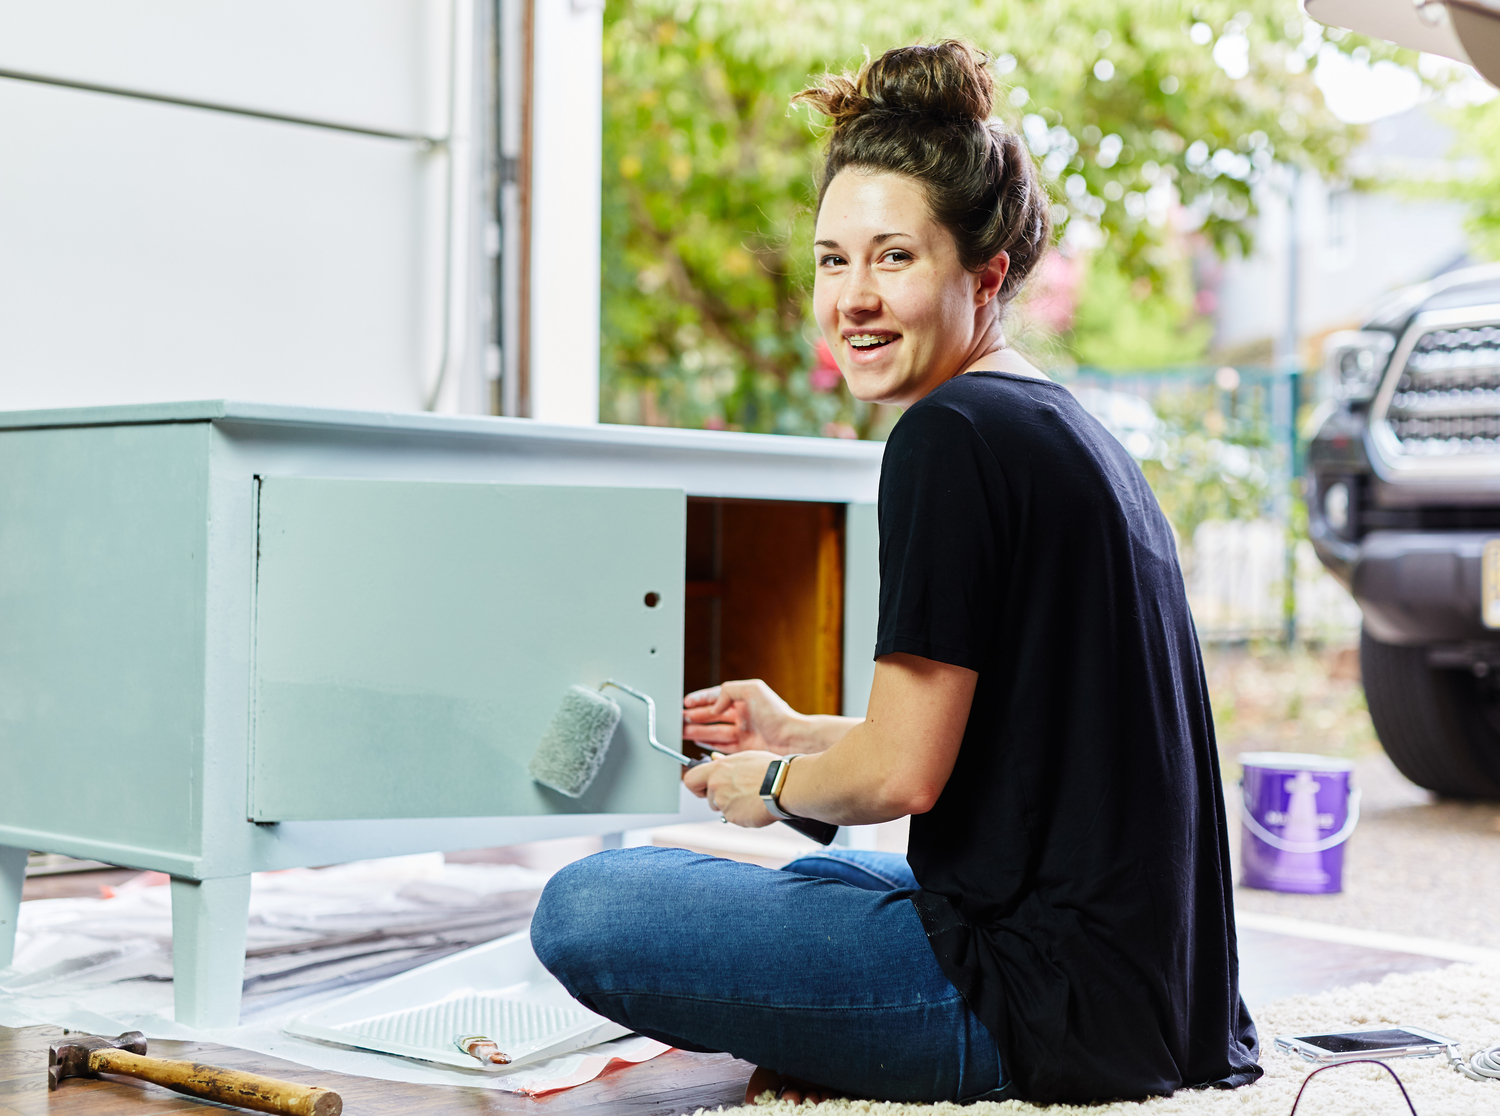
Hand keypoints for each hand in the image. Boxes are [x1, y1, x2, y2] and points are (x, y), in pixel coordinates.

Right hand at [682, 679, 800, 754]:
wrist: (793, 739)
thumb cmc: (779, 715)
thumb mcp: (753, 689)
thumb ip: (729, 690)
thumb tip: (715, 706)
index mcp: (744, 700)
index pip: (717, 697)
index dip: (701, 700)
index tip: (686, 703)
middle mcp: (743, 716)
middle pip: (712, 716)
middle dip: (694, 717)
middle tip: (679, 720)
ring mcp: (743, 733)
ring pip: (714, 732)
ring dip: (697, 731)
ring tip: (683, 731)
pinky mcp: (744, 749)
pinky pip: (721, 746)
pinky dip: (708, 744)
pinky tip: (698, 743)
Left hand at [682, 751, 776, 827]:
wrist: (785, 785)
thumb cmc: (770, 769)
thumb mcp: (745, 758)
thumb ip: (726, 762)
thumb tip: (715, 759)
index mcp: (717, 769)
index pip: (691, 779)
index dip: (696, 785)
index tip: (703, 787)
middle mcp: (716, 786)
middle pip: (708, 797)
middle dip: (719, 798)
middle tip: (737, 793)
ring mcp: (724, 803)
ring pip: (722, 808)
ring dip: (732, 805)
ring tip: (751, 797)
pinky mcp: (733, 817)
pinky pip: (734, 818)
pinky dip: (743, 814)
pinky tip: (756, 805)